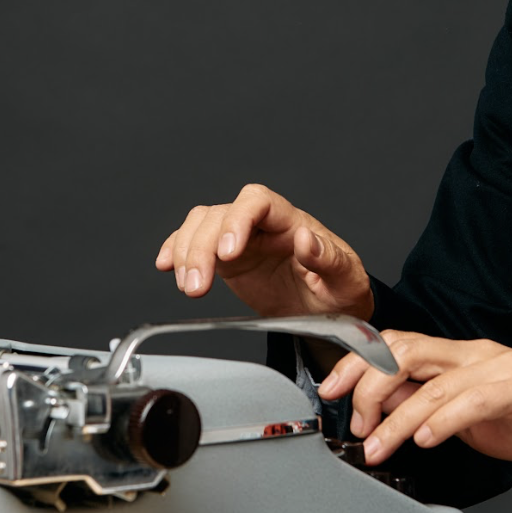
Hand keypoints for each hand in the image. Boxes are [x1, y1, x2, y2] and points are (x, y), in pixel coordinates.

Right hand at [154, 183, 372, 322]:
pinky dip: (175, 249)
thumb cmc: (340, 290)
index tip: (228, 253)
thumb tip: (305, 239)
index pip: (258, 202)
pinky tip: (166, 265)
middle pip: (221, 214)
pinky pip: (193, 242)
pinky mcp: (227, 258)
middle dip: (201, 247)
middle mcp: (263, 225)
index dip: (237, 220)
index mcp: (293, 222)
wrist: (330, 310)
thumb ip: (327, 258)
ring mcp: (242, 239)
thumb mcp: (345, 279)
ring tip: (189, 286)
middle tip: (197, 286)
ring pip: (201, 225)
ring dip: (185, 252)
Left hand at [320, 331, 511, 464]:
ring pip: (432, 382)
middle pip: (405, 350)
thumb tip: (386, 405)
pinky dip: (442, 420)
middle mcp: (473, 354)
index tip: (330, 389)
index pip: (397, 343)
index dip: (358, 361)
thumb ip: (430, 402)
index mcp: (459, 356)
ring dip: (396, 418)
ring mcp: (496, 368)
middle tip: (353, 421)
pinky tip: (425, 440)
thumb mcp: (469, 411)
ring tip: (377, 446)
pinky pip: (472, 400)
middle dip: (367, 382)